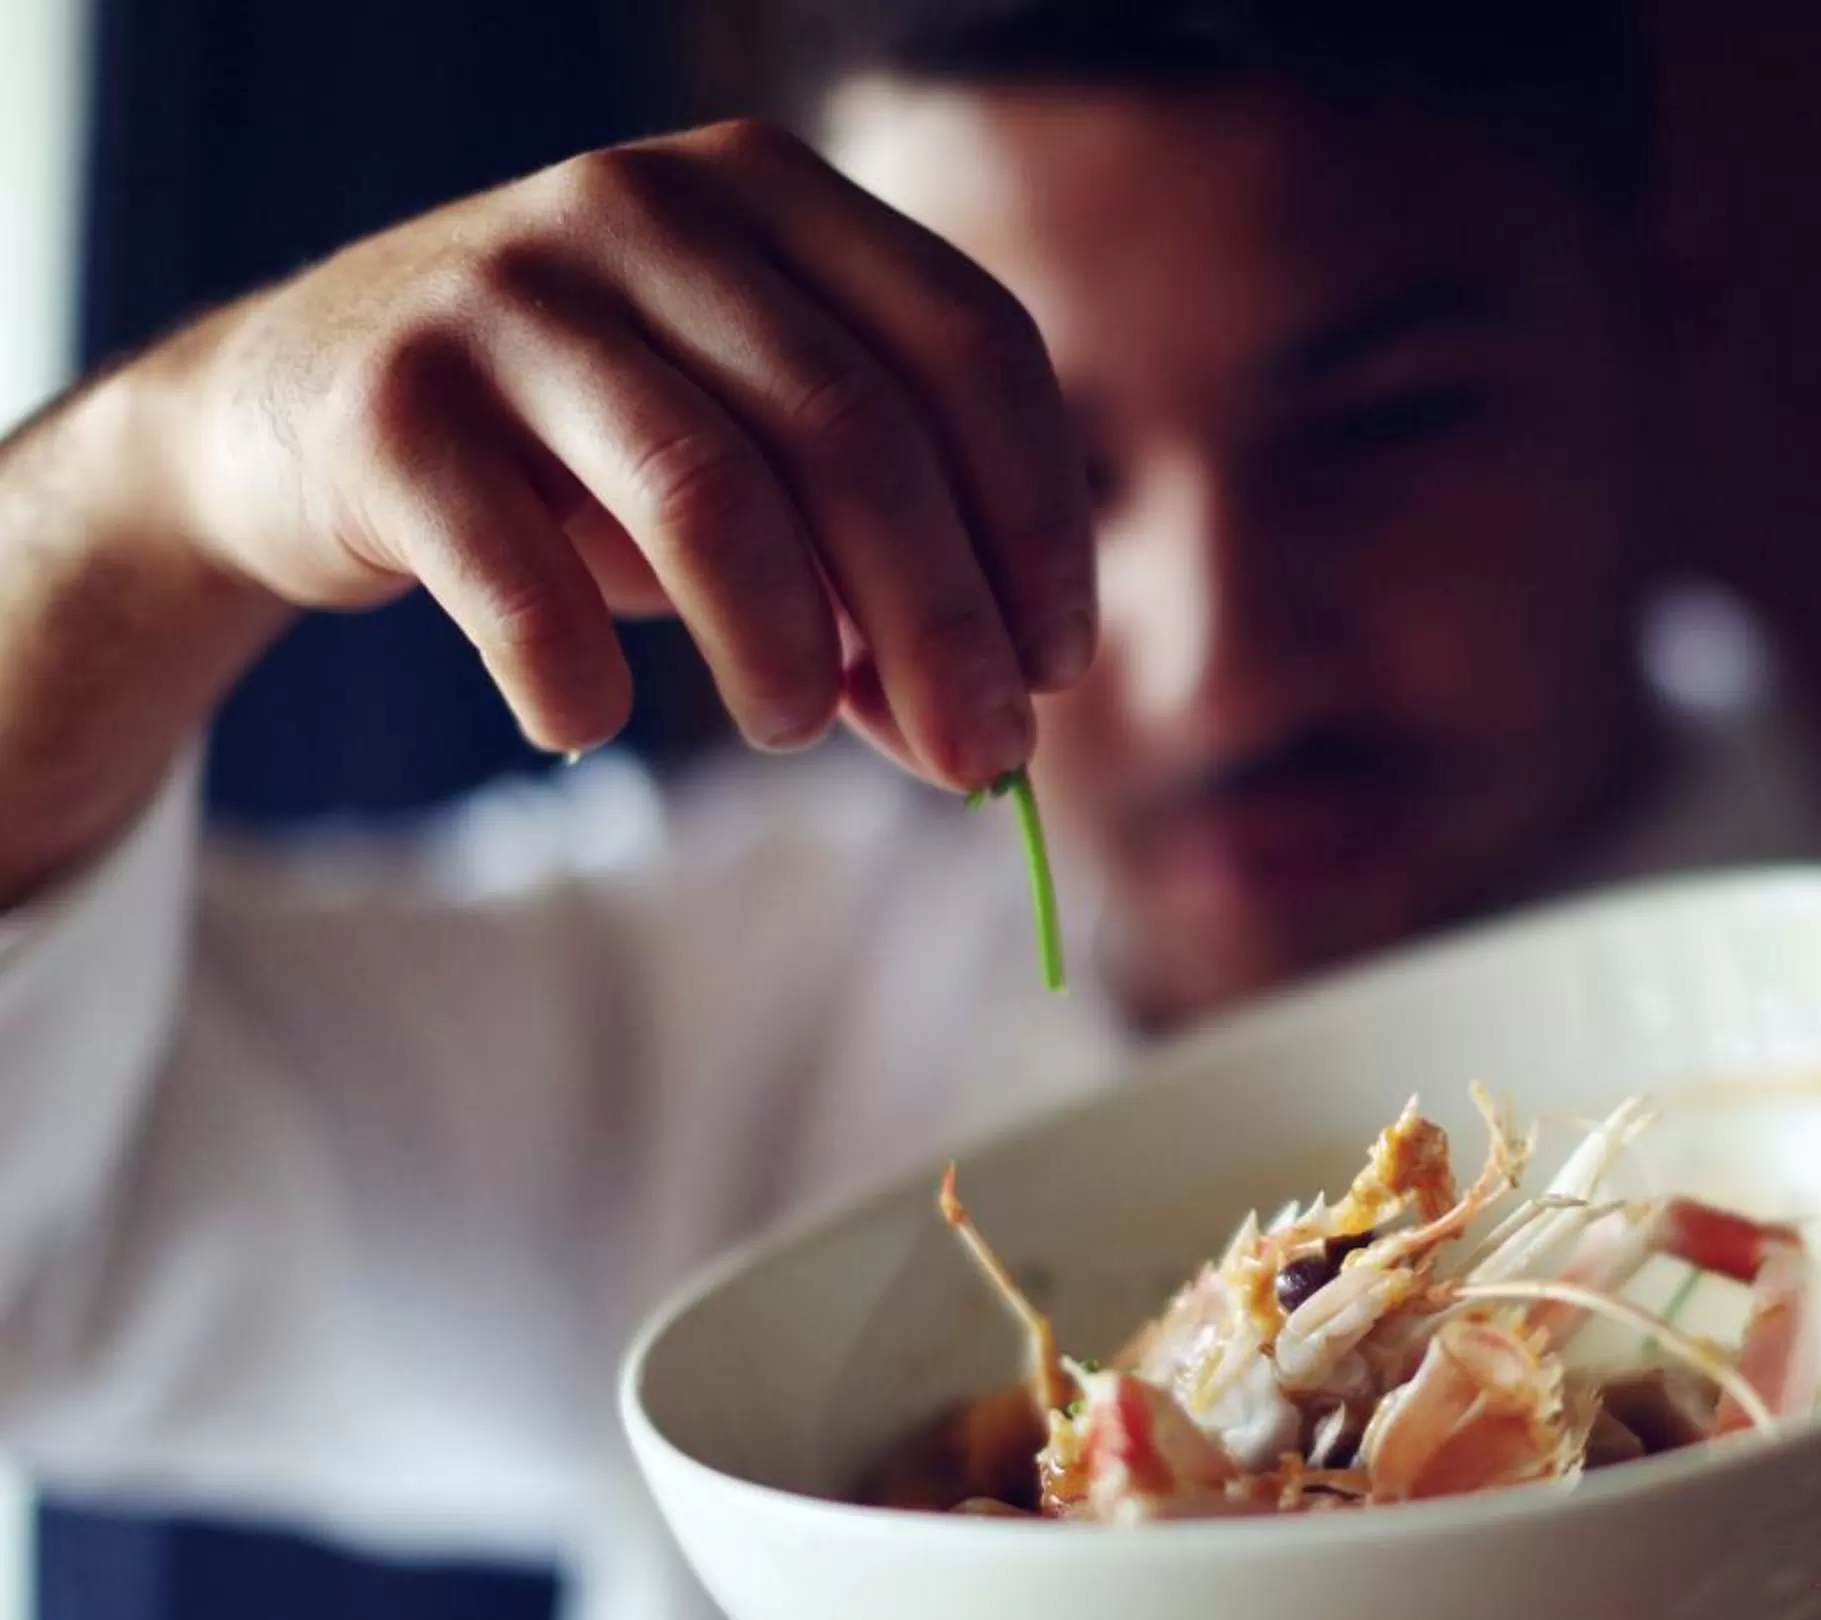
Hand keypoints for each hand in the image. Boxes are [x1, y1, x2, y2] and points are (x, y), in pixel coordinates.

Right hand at [155, 118, 1094, 789]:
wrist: (297, 411)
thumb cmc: (587, 454)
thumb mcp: (757, 476)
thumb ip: (883, 580)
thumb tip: (993, 739)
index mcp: (775, 194)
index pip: (973, 346)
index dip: (1038, 522)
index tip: (1058, 667)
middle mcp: (647, 206)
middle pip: (858, 432)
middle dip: (942, 624)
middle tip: (978, 760)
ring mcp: (507, 289)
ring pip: (713, 495)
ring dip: (787, 653)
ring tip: (794, 730)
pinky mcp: (387, 400)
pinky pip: (524, 578)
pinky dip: (578, 680)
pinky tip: (586, 724)